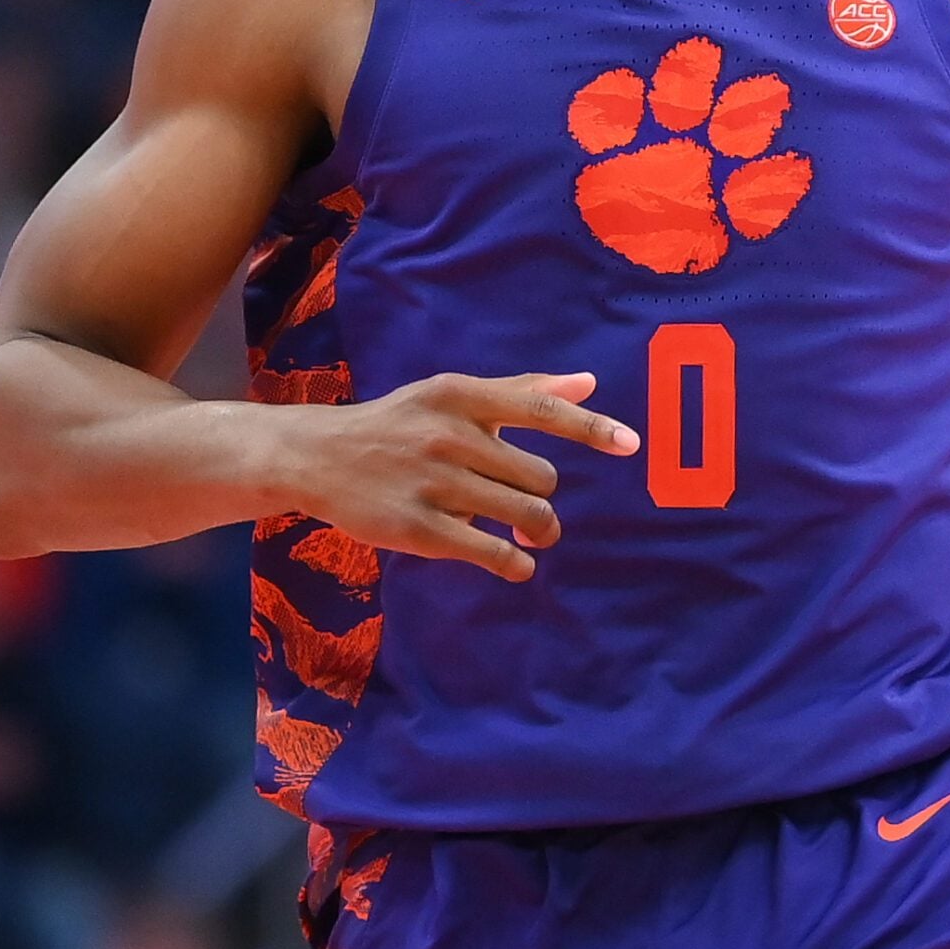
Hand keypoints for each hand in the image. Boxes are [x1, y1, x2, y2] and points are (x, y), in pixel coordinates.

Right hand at [293, 371, 638, 580]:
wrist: (318, 456)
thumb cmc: (399, 423)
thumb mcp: (452, 395)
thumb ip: (521, 391)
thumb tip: (590, 383)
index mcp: (462, 395)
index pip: (541, 409)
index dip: (591, 429)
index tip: (631, 445)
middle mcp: (450, 435)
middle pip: (540, 476)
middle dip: (542, 496)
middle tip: (529, 506)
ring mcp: (433, 483)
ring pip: (525, 515)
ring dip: (539, 533)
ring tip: (532, 538)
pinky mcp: (417, 529)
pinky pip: (491, 552)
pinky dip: (515, 564)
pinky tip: (516, 564)